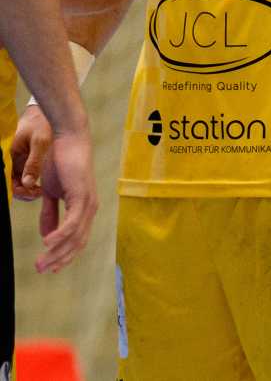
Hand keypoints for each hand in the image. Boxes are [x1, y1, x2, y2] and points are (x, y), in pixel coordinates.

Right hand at [10, 101, 51, 200]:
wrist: (45, 112)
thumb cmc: (42, 124)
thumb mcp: (40, 143)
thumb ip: (34, 163)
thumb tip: (29, 183)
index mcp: (9, 155)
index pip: (8, 180)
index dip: (19, 191)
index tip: (33, 193)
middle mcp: (10, 159)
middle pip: (12, 183)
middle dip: (24, 191)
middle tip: (38, 193)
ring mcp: (16, 160)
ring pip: (18, 180)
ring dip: (27, 187)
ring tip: (40, 190)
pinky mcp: (23, 159)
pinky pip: (23, 174)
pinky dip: (30, 181)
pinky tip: (41, 184)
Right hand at [35, 126, 96, 273]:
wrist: (67, 140)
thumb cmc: (60, 164)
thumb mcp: (52, 193)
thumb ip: (50, 214)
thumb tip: (47, 236)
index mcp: (84, 209)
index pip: (78, 240)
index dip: (65, 256)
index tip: (50, 268)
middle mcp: (90, 208)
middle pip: (77, 242)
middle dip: (59, 259)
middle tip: (41, 270)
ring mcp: (88, 202)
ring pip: (75, 235)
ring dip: (57, 251)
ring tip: (41, 262)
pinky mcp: (82, 195)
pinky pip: (73, 221)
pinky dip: (61, 234)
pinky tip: (48, 243)